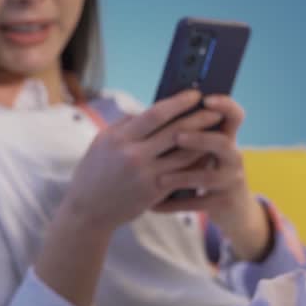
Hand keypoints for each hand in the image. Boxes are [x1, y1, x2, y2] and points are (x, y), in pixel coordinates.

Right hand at [57, 89, 220, 234]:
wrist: (87, 211)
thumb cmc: (94, 172)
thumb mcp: (102, 142)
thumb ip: (126, 125)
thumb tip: (152, 109)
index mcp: (120, 138)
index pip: (155, 114)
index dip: (178, 102)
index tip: (194, 94)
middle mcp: (134, 156)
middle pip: (175, 132)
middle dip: (198, 119)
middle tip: (215, 110)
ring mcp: (146, 176)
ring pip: (184, 155)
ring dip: (203, 142)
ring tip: (217, 132)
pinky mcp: (154, 193)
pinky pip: (182, 175)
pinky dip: (196, 164)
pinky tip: (207, 156)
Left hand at [152, 95, 271, 261]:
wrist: (232, 209)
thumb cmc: (207, 171)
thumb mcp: (204, 150)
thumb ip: (188, 132)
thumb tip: (154, 110)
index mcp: (227, 137)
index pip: (234, 115)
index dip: (225, 105)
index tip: (206, 99)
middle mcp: (233, 156)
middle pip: (222, 143)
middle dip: (199, 139)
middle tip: (177, 137)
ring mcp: (230, 181)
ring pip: (208, 176)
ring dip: (183, 176)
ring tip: (160, 178)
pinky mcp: (223, 203)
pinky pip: (197, 203)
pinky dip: (174, 205)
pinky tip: (154, 206)